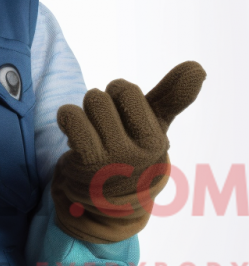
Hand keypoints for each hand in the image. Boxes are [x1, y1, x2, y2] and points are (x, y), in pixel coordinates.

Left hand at [51, 61, 205, 242]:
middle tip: (102, 129)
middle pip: (103, 95)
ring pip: (87, 104)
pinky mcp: (86, 162)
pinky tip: (72, 133)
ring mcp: (113, 159)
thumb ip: (172, 95)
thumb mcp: (152, 125)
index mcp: (156, 140)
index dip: (115, 96)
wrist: (104, 199)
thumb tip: (199, 66)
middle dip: (98, 105)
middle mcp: (138, 153)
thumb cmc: (132, 149)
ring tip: (90, 134)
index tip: (121, 116)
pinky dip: (66, 117)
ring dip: (82, 114)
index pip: (126, 90)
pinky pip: (70, 117)